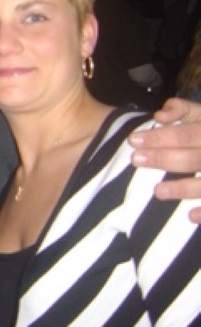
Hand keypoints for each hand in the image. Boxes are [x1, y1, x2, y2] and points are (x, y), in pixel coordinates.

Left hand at [129, 97, 200, 221]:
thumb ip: (182, 109)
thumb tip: (159, 116)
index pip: (186, 134)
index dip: (160, 137)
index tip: (133, 140)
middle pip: (194, 158)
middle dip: (164, 159)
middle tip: (135, 160)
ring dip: (184, 189)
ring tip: (157, 191)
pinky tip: (190, 216)